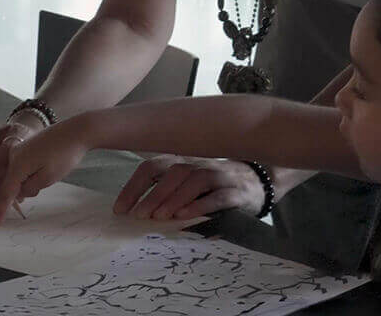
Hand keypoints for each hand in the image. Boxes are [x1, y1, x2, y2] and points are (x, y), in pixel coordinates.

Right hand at [0, 116, 91, 225]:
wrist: (77, 130)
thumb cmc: (65, 154)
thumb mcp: (48, 178)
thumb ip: (30, 188)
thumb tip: (21, 191)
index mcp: (17, 164)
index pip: (5, 193)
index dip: (1, 210)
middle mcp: (14, 155)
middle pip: (13, 183)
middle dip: (25, 189)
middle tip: (46, 180)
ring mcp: (21, 149)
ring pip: (20, 175)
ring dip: (32, 180)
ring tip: (52, 169)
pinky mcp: (28, 147)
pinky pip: (25, 167)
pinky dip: (33, 172)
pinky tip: (48, 165)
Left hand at [113, 156, 264, 220]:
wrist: (260, 183)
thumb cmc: (216, 187)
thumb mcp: (190, 185)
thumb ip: (167, 193)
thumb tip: (133, 213)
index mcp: (183, 162)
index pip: (153, 166)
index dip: (134, 186)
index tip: (120, 209)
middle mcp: (200, 164)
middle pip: (173, 171)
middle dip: (152, 193)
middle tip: (138, 215)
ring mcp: (220, 175)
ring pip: (195, 179)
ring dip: (174, 198)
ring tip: (159, 217)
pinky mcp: (237, 192)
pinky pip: (218, 196)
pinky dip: (200, 205)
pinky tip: (185, 216)